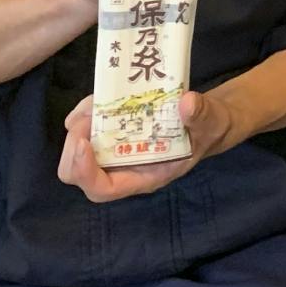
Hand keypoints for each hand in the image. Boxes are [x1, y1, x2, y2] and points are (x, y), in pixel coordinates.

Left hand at [57, 88, 237, 202]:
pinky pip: (86, 129)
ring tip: (93, 103)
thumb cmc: (208, 129)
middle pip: (78, 174)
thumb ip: (201, 115)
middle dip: (74, 148)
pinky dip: (86, 113)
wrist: (207, 119)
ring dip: (78, 127)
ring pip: (76, 151)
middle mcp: (123, 168)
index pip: (102, 189)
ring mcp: (115, 150)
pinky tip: (99, 97)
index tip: (85, 142)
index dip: (85, 171)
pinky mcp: (113, 132)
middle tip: (87, 119)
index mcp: (143, 176)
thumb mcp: (211, 122)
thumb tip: (187, 103)